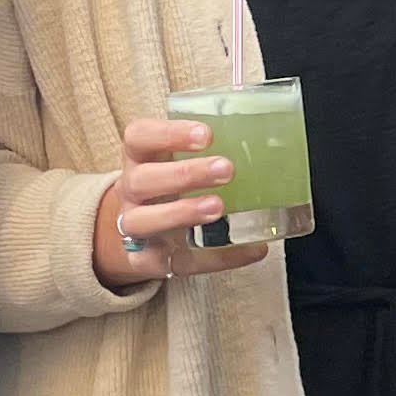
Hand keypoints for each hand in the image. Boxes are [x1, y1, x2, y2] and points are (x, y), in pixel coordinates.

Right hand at [93, 115, 268, 279]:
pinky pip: (180, 261)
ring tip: (218, 207)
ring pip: (144, 222)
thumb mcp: (175, 159)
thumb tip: (265, 139)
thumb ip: (206, 150)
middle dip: (184, 174)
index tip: (206, 134)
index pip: (138, 137)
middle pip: (142, 180)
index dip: (168, 134)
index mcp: (138, 158)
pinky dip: (217, 258)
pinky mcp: (150, 260)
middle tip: (226, 169)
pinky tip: (250, 249)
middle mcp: (130, 192)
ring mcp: (136, 228)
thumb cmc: (169, 184)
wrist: (141, 232)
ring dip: (182, 213)